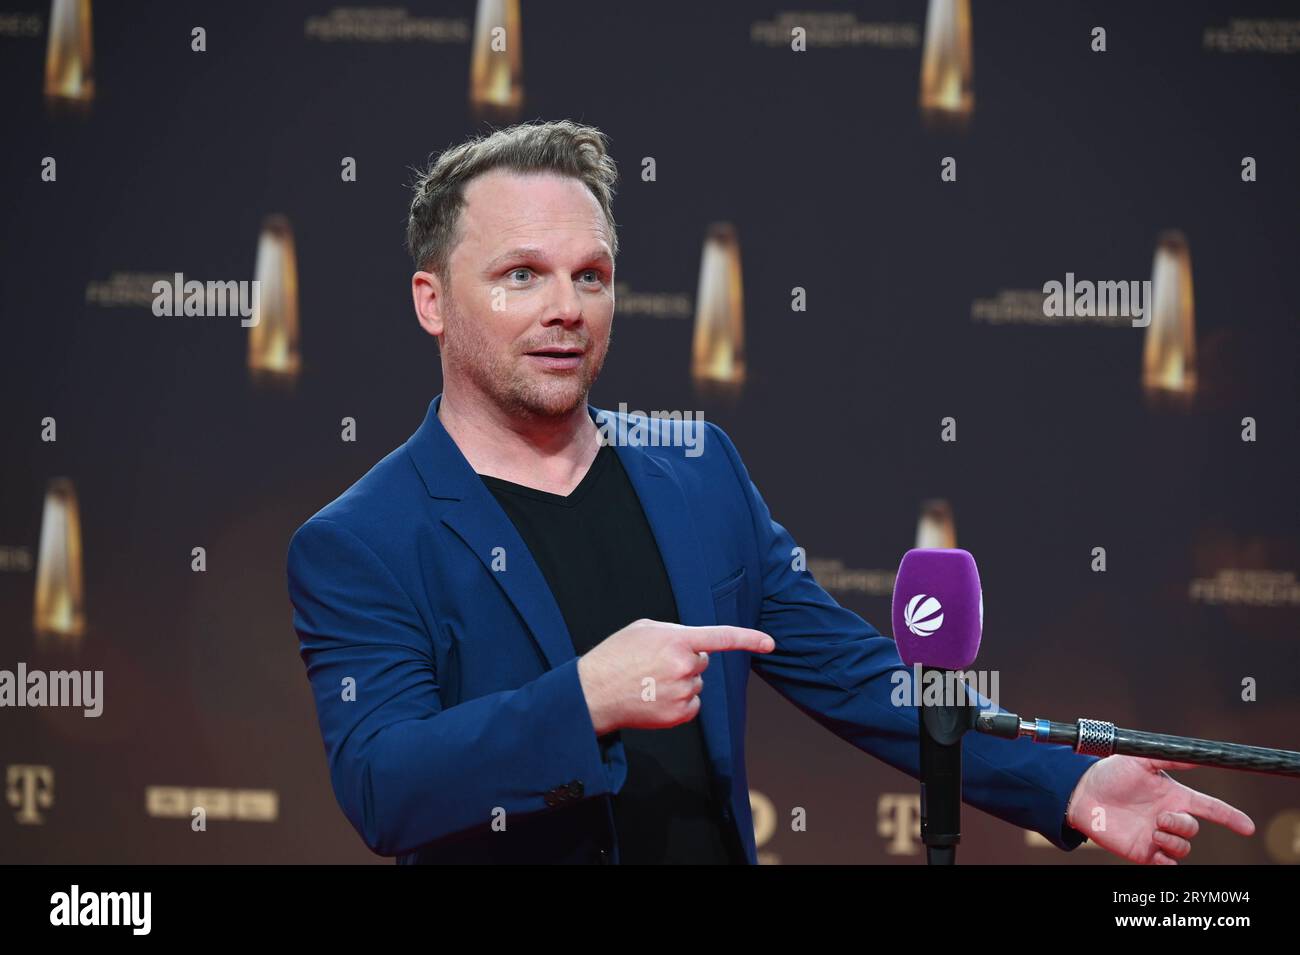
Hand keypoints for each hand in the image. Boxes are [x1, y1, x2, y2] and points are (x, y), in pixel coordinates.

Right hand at [577, 619, 774, 734]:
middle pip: (703, 661)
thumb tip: (695, 646)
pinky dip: (680, 701)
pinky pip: (693, 704)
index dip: (749, 639)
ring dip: (681, 682)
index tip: (770, 644)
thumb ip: (675, 632)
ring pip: (697, 683)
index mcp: (677, 641)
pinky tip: (655, 697)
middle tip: (656, 664)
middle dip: (687, 660)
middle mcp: (684, 667)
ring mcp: (683, 693)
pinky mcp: (679, 715)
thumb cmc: (616, 656)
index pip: (722, 637)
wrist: (594, 693)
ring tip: (650, 681)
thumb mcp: (643, 629)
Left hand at [1065, 755, 1254, 863]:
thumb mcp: (1141, 760)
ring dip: (1172, 841)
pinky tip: (1155, 849)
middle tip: (1161, 818)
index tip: (1248, 827)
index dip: (1230, 817)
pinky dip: (1167, 860)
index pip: (1210, 808)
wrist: (1081, 792)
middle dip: (1183, 826)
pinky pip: (1167, 864)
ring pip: (1183, 848)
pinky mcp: (1142, 851)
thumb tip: (1198, 755)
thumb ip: (1170, 758)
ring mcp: (1155, 835)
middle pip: (1193, 830)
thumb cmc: (1109, 774)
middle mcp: (1167, 817)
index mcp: (1173, 796)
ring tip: (1152, 829)